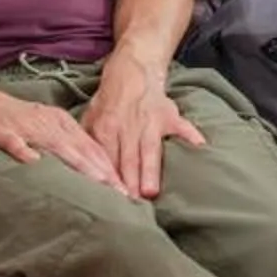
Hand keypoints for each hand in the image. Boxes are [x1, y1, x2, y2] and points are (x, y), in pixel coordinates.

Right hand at [0, 73, 127, 191]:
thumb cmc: (4, 119)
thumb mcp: (38, 128)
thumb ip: (60, 146)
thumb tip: (86, 172)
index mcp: (57, 122)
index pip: (90, 147)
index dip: (110, 169)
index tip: (127, 192)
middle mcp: (45, 122)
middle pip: (79, 148)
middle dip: (103, 172)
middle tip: (122, 195)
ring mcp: (22, 126)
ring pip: (55, 145)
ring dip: (77, 163)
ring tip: (97, 182)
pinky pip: (12, 141)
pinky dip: (24, 150)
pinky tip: (34, 162)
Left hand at [78, 56, 206, 199]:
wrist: (133, 70)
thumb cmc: (110, 101)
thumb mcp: (90, 117)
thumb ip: (86, 142)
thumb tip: (77, 168)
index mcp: (105, 128)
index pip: (105, 159)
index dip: (107, 179)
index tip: (109, 201)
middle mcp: (127, 126)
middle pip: (127, 159)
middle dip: (128, 182)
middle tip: (129, 206)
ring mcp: (150, 122)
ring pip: (149, 149)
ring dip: (150, 170)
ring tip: (151, 191)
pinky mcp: (170, 116)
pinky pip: (182, 127)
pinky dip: (190, 136)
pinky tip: (199, 148)